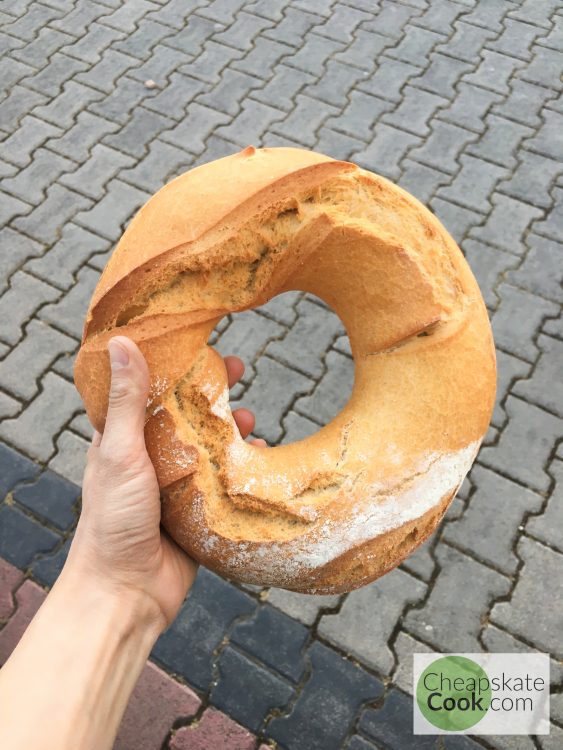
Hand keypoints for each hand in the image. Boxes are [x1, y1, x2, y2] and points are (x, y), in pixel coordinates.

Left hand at [68, 335, 262, 631]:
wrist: (127, 590)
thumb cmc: (112, 519)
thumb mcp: (120, 452)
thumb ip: (127, 401)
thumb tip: (120, 342)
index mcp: (123, 441)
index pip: (148, 390)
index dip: (172, 365)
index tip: (197, 344)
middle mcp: (149, 458)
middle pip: (185, 414)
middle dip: (211, 391)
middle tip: (237, 368)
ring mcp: (175, 485)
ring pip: (209, 445)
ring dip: (230, 427)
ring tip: (250, 415)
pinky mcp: (196, 510)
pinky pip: (224, 480)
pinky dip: (243, 465)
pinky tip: (259, 454)